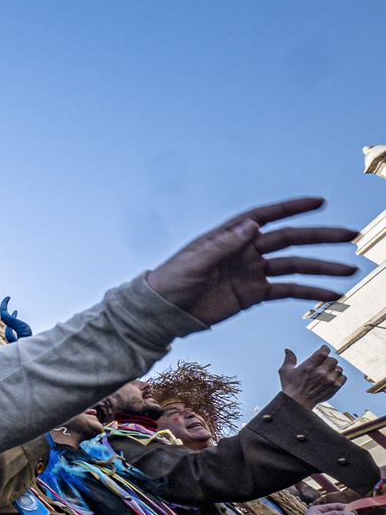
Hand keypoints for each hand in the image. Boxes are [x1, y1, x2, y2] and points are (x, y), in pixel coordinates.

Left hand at [144, 197, 356, 326]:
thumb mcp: (194, 263)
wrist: (164, 312)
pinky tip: (332, 295)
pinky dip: (309, 292)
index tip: (319, 202)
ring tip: (350, 269)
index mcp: (230, 236)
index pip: (266, 216)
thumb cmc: (171, 281)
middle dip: (320, 236)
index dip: (291, 208)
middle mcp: (246, 250)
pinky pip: (287, 291)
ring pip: (295, 266)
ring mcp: (252, 272)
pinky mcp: (253, 294)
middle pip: (289, 239)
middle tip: (351, 234)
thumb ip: (224, 245)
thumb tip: (252, 225)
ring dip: (322, 267)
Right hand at [279, 346, 346, 409]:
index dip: (325, 349)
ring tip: (328, 372)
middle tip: (324, 364)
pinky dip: (339, 376)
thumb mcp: (285, 371)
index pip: (324, 352)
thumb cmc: (290, 387)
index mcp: (309, 366)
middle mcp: (320, 372)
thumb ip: (289, 359)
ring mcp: (329, 380)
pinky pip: (343, 377)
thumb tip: (288, 350)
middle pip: (333, 360)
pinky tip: (332, 378)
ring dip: (334, 369)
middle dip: (328, 360)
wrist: (297, 403)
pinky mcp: (334, 387)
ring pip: (339, 368)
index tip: (324, 350)